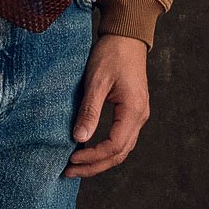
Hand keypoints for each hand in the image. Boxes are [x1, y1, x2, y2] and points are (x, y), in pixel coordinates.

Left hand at [64, 33, 149, 177]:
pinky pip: (121, 138)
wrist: (126, 36)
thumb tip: (79, 139)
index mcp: (133, 111)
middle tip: (68, 172)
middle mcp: (140, 117)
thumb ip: (89, 111)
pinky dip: (105, 149)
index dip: (92, 158)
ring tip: (76, 166)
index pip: (114, 146)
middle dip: (94, 166)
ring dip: (99, 161)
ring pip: (121, 149)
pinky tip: (87, 150)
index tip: (70, 159)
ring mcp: (139, 115)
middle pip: (119, 154)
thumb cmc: (111, 54)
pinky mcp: (132, 112)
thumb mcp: (96, 82)